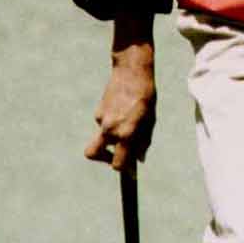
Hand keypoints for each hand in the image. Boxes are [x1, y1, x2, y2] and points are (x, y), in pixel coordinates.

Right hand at [85, 19, 155, 172]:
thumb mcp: (150, 120)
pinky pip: (105, 123)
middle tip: (115, 156)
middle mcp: (110, 128)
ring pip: (103, 137)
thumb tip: (139, 159)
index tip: (130, 171)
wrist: (132, 70)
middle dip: (102, 159)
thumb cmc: (146, 95)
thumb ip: (143, 141)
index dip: (124, 170)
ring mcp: (102, 119)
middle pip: (93, 154)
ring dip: (114, 136)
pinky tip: (124, 109)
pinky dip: (113, 122)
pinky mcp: (98, 110)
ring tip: (130, 120)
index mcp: (126, 133)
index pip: (118, 163)